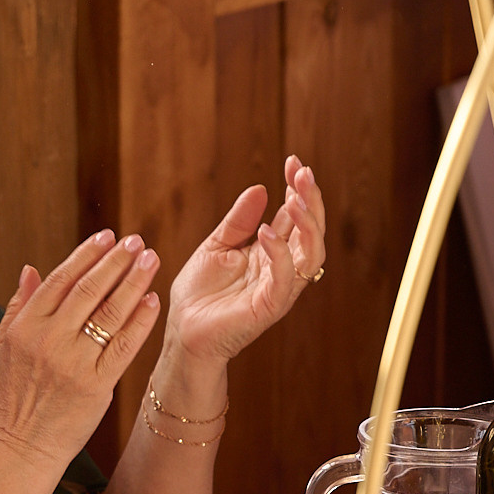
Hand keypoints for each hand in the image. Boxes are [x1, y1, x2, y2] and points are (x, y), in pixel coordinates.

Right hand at [0, 230, 163, 467]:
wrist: (22, 445)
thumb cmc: (12, 395)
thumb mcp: (2, 347)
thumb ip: (19, 305)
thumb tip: (32, 268)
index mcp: (26, 326)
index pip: (61, 280)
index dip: (86, 254)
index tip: (107, 236)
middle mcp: (50, 340)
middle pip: (90, 290)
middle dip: (116, 261)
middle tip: (136, 241)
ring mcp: (74, 363)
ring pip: (111, 313)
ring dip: (134, 282)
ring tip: (151, 260)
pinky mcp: (96, 386)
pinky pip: (124, 347)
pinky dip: (140, 322)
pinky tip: (152, 301)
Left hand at [165, 156, 326, 363]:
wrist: (182, 332)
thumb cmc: (198, 294)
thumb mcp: (216, 246)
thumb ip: (238, 221)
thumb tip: (260, 188)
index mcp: (270, 251)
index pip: (294, 216)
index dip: (297, 188)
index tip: (293, 161)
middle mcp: (281, 268)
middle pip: (311, 231)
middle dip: (311, 199)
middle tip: (302, 173)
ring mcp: (278, 287)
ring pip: (311, 253)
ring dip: (307, 224)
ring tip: (294, 198)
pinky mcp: (269, 307)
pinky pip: (285, 278)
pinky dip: (280, 253)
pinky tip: (267, 232)